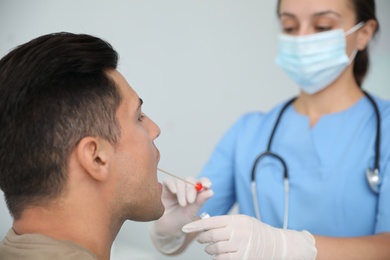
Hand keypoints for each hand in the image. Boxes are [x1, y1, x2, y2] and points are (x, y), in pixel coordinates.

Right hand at [150, 177, 212, 253]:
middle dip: (191, 190)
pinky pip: (168, 181)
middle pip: (191, 180)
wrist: (167, 229)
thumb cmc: (181, 221)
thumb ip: (200, 201)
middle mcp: (186, 188)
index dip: (205, 181)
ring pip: (180, 182)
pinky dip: (172, 185)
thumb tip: (211, 191)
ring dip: (182, 192)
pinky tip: (174, 192)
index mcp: (196, 193)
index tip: (207, 185)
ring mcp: (175, 188)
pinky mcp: (165, 189)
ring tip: (182, 204)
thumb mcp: (193, 212)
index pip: (202, 182)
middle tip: (191, 201)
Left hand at [182, 214, 316, 259]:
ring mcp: (241, 246)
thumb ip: (225, 222)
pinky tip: (219, 255)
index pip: (211, 221)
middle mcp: (239, 232)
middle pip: (211, 236)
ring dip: (209, 250)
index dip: (196, 225)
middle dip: (202, 238)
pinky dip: (217, 258)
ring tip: (210, 248)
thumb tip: (204, 223)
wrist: (276, 245)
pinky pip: (222, 259)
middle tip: (201, 239)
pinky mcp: (243, 258)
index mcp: (237, 220)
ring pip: (214, 249)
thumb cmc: (256, 232)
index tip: (185, 227)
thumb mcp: (243, 221)